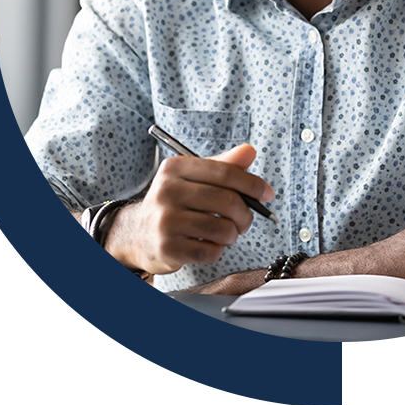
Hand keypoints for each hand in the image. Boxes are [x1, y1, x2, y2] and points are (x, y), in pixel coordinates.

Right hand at [107, 143, 273, 276]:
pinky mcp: (167, 248)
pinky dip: (217, 251)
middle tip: (245, 220)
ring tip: (225, 233)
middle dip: (246, 214)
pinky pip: (210, 252)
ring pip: (222, 230)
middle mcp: (167, 191)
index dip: (252, 184)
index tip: (267, 193)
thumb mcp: (194, 177)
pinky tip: (208, 245)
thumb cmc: (174, 203)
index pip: (225, 172)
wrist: (137, 233)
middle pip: (227, 202)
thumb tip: (249, 152)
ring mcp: (165, 221)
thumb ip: (223, 165)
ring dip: (232, 235)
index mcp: (175, 168)